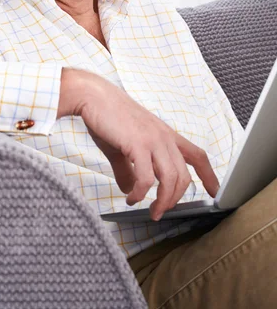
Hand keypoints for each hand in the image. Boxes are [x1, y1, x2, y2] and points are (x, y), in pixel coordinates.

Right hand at [59, 69, 219, 220]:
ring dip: (162, 201)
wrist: (94, 96)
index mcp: (165, 134)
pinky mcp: (137, 144)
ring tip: (150, 211)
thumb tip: (129, 189)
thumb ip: (128, 169)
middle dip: (175, 200)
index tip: (214, 192)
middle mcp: (164, 137)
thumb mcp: (122, 145)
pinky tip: (131, 198)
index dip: (209, 175)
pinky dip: (140, 194)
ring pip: (170, 180)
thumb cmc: (107, 116)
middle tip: (160, 212)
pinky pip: (146, 179)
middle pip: (184, 176)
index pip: (197, 156)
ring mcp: (153, 140)